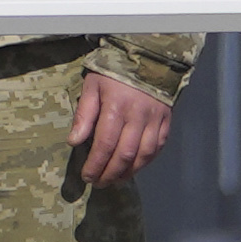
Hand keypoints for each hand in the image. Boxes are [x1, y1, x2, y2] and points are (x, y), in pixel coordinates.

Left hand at [69, 71, 172, 186]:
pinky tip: (134, 168)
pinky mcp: (166, 121)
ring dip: (129, 172)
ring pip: (143, 155)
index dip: (95, 164)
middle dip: (110, 173)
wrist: (147, 58)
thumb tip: (74, 141)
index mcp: (116, 107)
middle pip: (124, 154)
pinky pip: (157, 147)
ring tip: (115, 180)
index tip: (87, 176)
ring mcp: (155, 120)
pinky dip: (146, 161)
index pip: (105, 145)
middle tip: (99, 183)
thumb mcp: (92, 87)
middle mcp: (138, 116)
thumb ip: (84, 115)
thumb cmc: (113, 73)